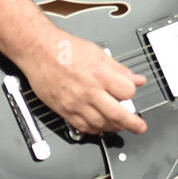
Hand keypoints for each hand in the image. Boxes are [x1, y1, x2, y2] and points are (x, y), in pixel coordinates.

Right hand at [21, 29, 146, 135]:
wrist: (38, 51)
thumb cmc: (64, 48)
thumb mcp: (97, 52)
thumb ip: (118, 69)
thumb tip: (136, 79)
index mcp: (99, 74)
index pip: (127, 92)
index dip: (131, 93)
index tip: (130, 92)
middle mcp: (89, 91)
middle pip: (117, 114)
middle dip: (132, 123)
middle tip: (139, 126)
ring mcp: (76, 103)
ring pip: (101, 124)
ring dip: (114, 127)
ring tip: (120, 126)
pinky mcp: (64, 110)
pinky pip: (83, 127)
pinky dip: (95, 130)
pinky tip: (100, 127)